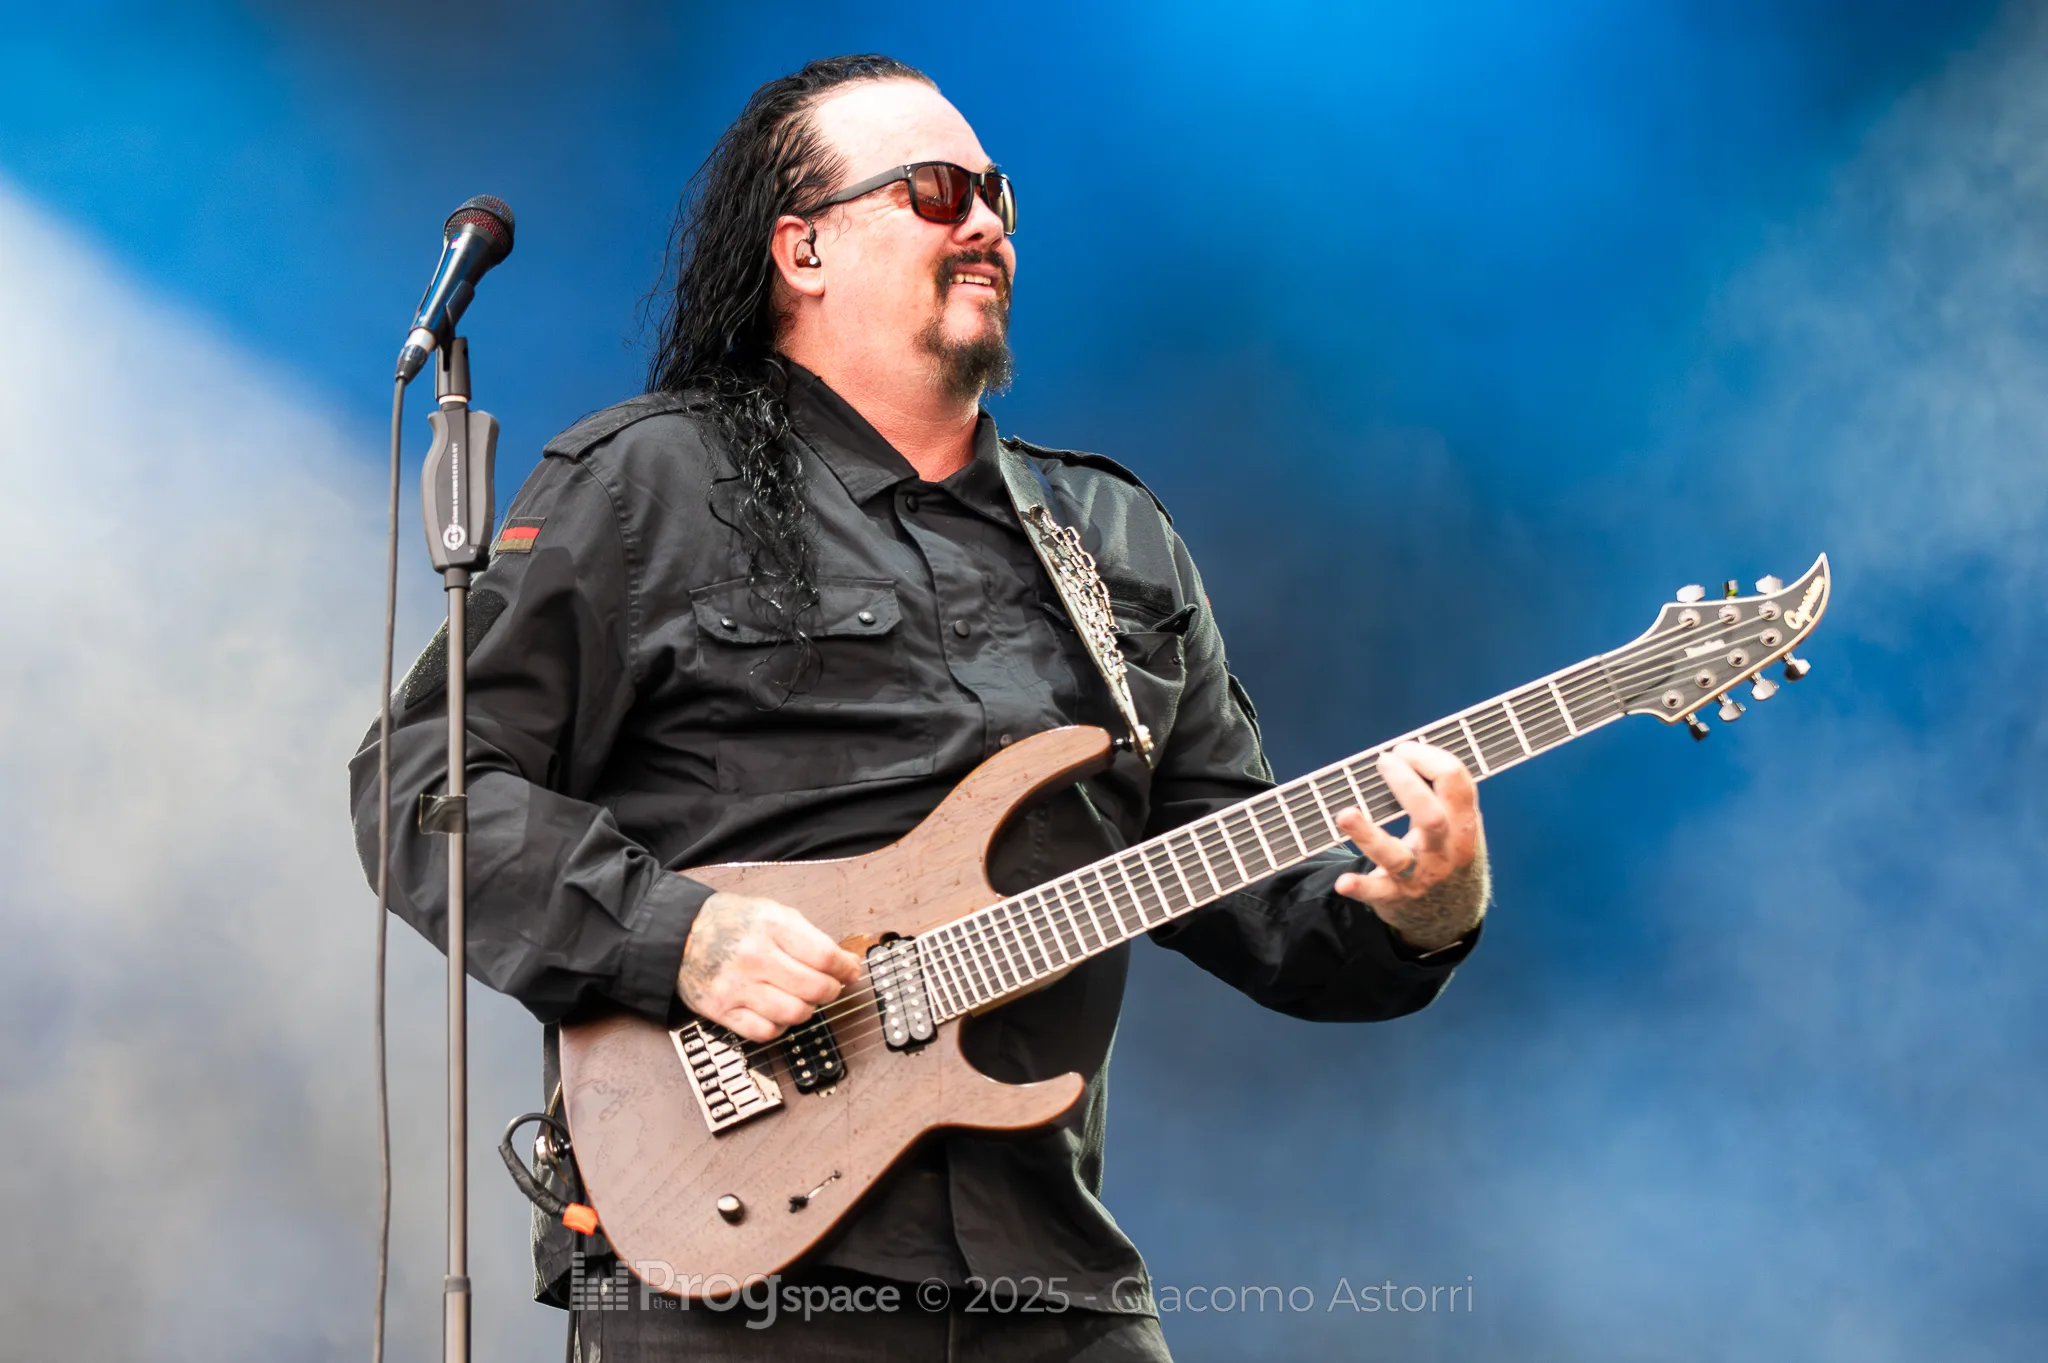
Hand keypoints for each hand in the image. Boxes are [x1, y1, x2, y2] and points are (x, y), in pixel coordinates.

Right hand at [676, 891, 861, 1041]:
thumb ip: (809, 937)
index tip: (850, 972)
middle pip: (814, 989)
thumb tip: (846, 963)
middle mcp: (755, 956)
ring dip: (806, 1010)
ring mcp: (737, 986)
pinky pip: (766, 1033)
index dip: (845, 968)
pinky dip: (778, 1027)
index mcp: (771, 926)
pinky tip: (775, 1012)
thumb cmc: (730, 922)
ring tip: (800, 999)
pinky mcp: (722, 1010)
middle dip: (830, 991)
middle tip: (827, 987)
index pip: (824, 956)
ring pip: (794, 1014)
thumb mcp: (771, 913)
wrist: (679, 934)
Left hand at [1332, 740, 1488, 952]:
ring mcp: (1420, 876)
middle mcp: (1445, 851)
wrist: (1452, 916)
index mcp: (1463, 824)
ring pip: (1396, 856)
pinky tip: (1343, 883)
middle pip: (1431, 816)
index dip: (1428, 757)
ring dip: (1368, 835)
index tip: (1404, 750)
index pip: (1456, 782)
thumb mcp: (1460, 824)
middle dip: (1406, 785)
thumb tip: (1406, 750)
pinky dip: (1360, 887)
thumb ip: (1443, 793)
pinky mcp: (1395, 897)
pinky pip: (1376, 894)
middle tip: (1384, 761)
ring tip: (1345, 814)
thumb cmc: (1449, 853)